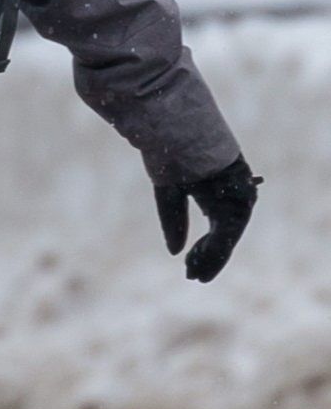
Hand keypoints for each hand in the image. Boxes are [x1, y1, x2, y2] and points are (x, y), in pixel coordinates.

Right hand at [157, 158, 256, 282]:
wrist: (179, 132)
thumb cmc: (172, 154)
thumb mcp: (169, 193)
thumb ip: (174, 221)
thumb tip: (174, 252)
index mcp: (217, 195)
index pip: (216, 231)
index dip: (202, 250)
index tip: (188, 265)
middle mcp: (232, 200)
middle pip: (224, 237)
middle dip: (208, 258)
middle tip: (193, 276)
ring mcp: (238, 200)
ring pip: (227, 239)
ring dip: (212, 259)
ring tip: (195, 275)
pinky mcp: (238, 202)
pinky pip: (227, 233)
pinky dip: (214, 250)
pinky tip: (196, 262)